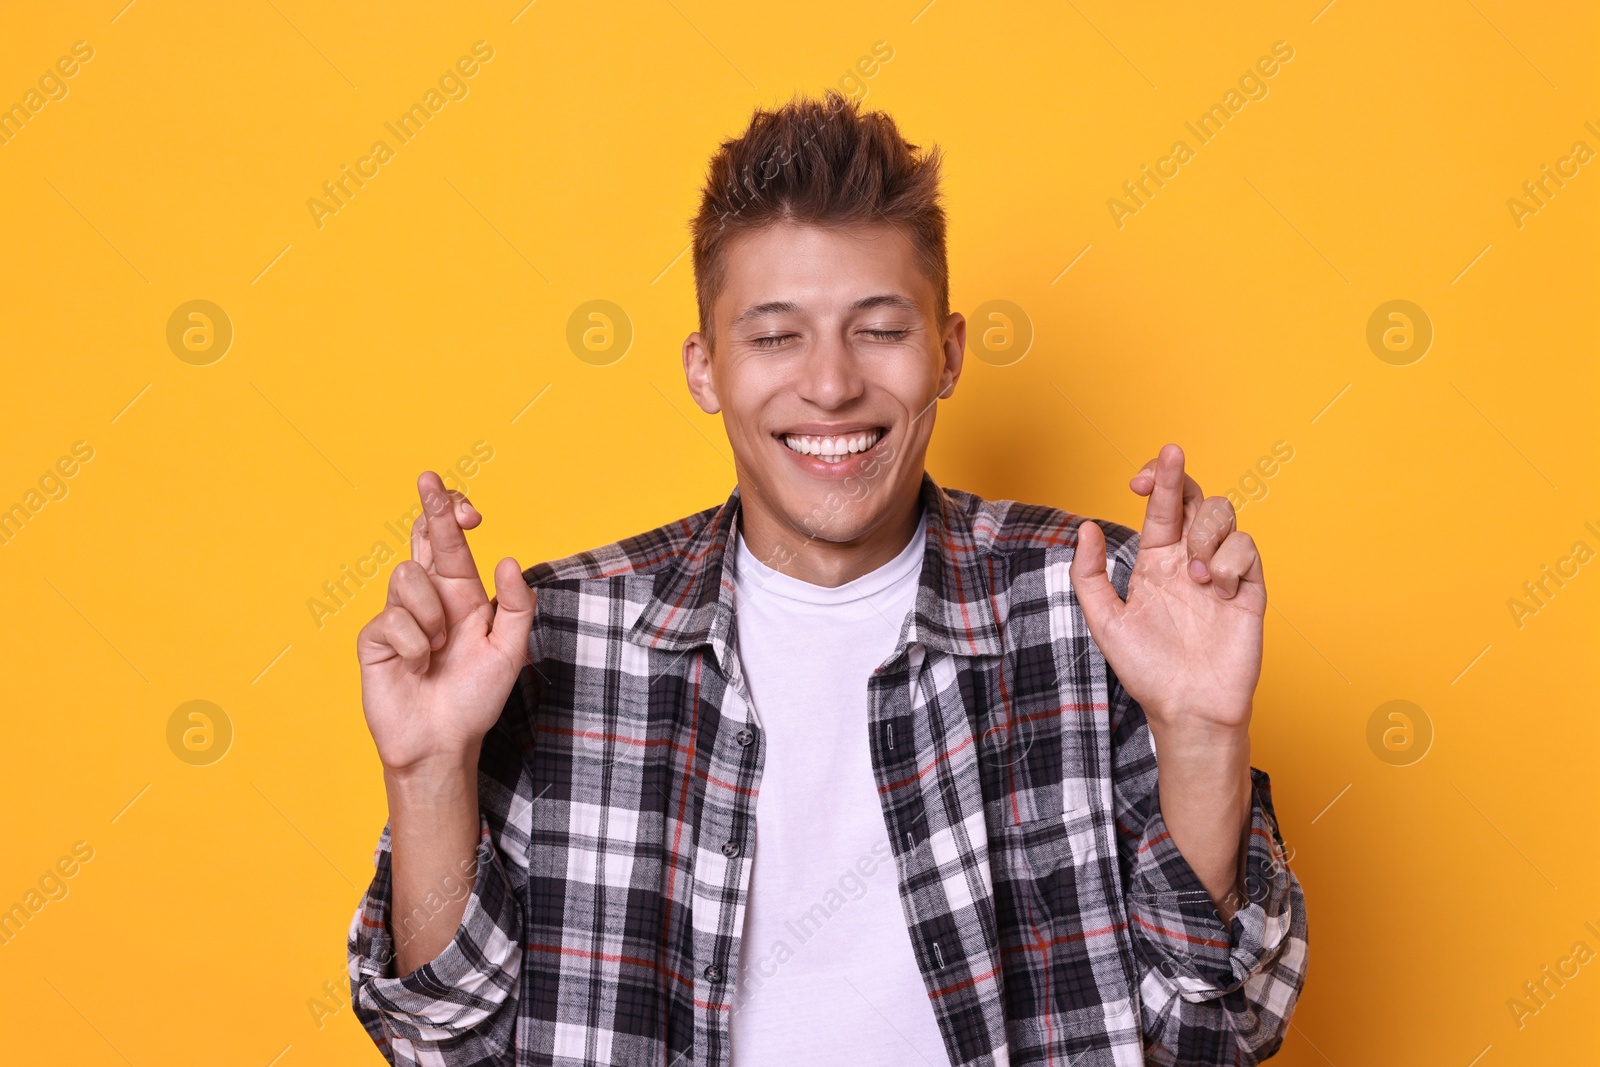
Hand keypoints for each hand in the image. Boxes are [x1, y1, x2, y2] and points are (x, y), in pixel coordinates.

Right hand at [357, 471, 533, 773]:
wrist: (445, 742)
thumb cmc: (475, 697)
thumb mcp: (511, 651)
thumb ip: (515, 606)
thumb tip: (508, 559)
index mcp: (460, 594)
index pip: (451, 542)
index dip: (452, 515)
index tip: (468, 508)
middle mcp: (427, 597)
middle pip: (422, 537)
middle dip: (428, 506)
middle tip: (428, 477)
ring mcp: (398, 615)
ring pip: (409, 577)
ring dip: (432, 613)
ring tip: (439, 649)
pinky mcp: (375, 639)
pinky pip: (393, 620)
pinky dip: (414, 644)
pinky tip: (418, 665)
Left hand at [1068, 443, 1264, 734]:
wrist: (1186, 709)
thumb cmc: (1146, 670)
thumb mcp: (1105, 621)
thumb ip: (1089, 575)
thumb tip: (1085, 528)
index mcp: (1156, 562)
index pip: (1161, 508)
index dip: (1156, 480)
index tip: (1139, 477)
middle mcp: (1190, 560)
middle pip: (1195, 498)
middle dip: (1181, 476)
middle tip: (1169, 463)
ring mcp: (1222, 572)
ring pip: (1223, 514)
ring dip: (1206, 531)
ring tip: (1196, 574)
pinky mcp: (1250, 589)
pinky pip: (1247, 549)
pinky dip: (1231, 563)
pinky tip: (1218, 591)